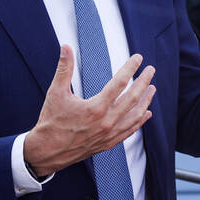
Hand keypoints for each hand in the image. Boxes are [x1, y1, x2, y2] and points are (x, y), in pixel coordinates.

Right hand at [23, 46, 154, 177]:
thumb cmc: (51, 122)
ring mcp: (109, 134)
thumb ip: (64, 68)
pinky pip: (129, 131)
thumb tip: (66, 47)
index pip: (119, 83)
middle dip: (143, 82)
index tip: (138, 58)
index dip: (130, 68)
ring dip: (145, 101)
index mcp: (95, 108)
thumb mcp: (55, 92)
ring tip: (152, 89)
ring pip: (134, 116)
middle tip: (151, 70)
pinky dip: (139, 121)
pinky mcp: (108, 143)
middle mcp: (106, 122)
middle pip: (132, 98)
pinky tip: (145, 114)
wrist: (47, 152)